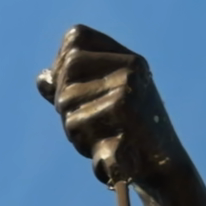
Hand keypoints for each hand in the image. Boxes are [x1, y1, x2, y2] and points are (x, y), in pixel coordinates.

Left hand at [37, 26, 190, 189]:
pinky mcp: (121, 119)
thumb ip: (72, 87)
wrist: (162, 168)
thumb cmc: (129, 135)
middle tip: (83, 121)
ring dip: (73, 127)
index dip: (61, 61)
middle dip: (64, 99)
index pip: (76, 38)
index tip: (67, 86)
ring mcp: (127, 93)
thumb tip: (43, 78)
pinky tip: (104, 151)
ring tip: (99, 136)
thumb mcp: (103, 104)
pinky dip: (84, 144)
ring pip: (67, 102)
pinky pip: (76, 125)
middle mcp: (130, 70)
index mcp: (129, 60)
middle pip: (68, 69)